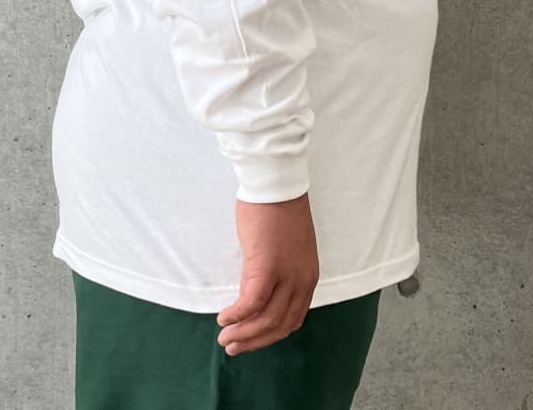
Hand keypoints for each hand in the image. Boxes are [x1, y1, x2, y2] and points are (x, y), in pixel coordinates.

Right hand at [215, 191, 319, 355]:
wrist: (276, 185)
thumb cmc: (277, 210)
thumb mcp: (284, 250)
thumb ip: (274, 276)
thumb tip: (253, 299)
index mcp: (308, 278)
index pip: (292, 320)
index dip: (269, 335)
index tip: (251, 339)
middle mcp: (301, 281)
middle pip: (279, 326)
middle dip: (254, 341)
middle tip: (233, 347)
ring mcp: (286, 275)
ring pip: (266, 320)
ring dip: (243, 334)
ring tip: (225, 337)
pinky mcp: (268, 266)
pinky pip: (252, 302)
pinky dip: (237, 315)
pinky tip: (224, 318)